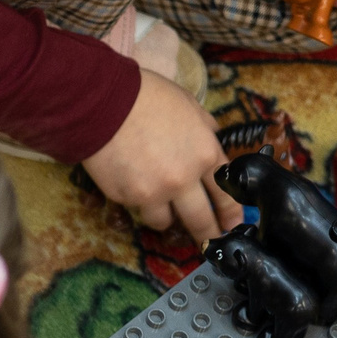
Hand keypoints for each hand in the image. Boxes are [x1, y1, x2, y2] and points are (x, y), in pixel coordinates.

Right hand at [80, 70, 236, 241]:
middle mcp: (183, 180)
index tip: (232, 222)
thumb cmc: (147, 97)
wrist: (104, 104)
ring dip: (165, 216)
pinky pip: (136, 208)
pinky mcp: (126, 198)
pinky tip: (131, 182)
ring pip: (165, 222)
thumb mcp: (190, 106)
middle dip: (208, 232)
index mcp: (204, 154)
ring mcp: (153, 193)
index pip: (225, 192)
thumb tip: (209, 142)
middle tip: (209, 240)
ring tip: (159, 207)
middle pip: (201, 219)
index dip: (231, 211)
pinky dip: (137, 200)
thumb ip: (204, 131)